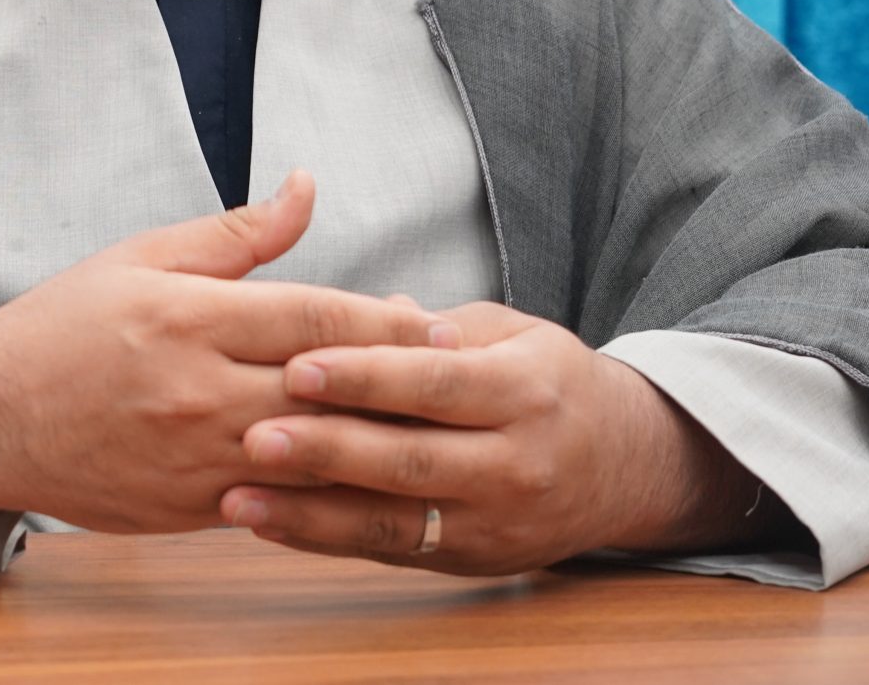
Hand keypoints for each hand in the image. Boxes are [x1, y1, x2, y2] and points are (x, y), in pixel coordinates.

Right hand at [0, 172, 459, 537]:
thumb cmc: (66, 325)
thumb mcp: (142, 256)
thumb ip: (237, 234)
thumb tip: (309, 187)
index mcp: (185, 316)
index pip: (310, 317)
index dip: (380, 319)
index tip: (430, 317)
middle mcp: (195, 388)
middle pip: (324, 388)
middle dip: (396, 382)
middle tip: (455, 376)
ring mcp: (193, 457)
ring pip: (309, 453)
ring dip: (373, 441)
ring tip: (427, 428)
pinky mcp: (189, 508)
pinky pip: (277, 502)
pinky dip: (325, 490)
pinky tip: (364, 478)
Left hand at [218, 301, 770, 574]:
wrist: (629, 467)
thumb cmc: (551, 382)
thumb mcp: (514, 334)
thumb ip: (438, 327)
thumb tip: (373, 309)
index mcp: (525, 390)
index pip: (435, 383)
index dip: (365, 376)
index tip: (295, 366)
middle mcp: (516, 463)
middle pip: (411, 458)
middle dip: (326, 449)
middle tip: (252, 435)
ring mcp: (497, 522)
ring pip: (396, 521)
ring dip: (310, 512)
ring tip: (239, 496)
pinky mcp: (475, 560)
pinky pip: (393, 552)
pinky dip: (327, 540)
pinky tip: (270, 524)